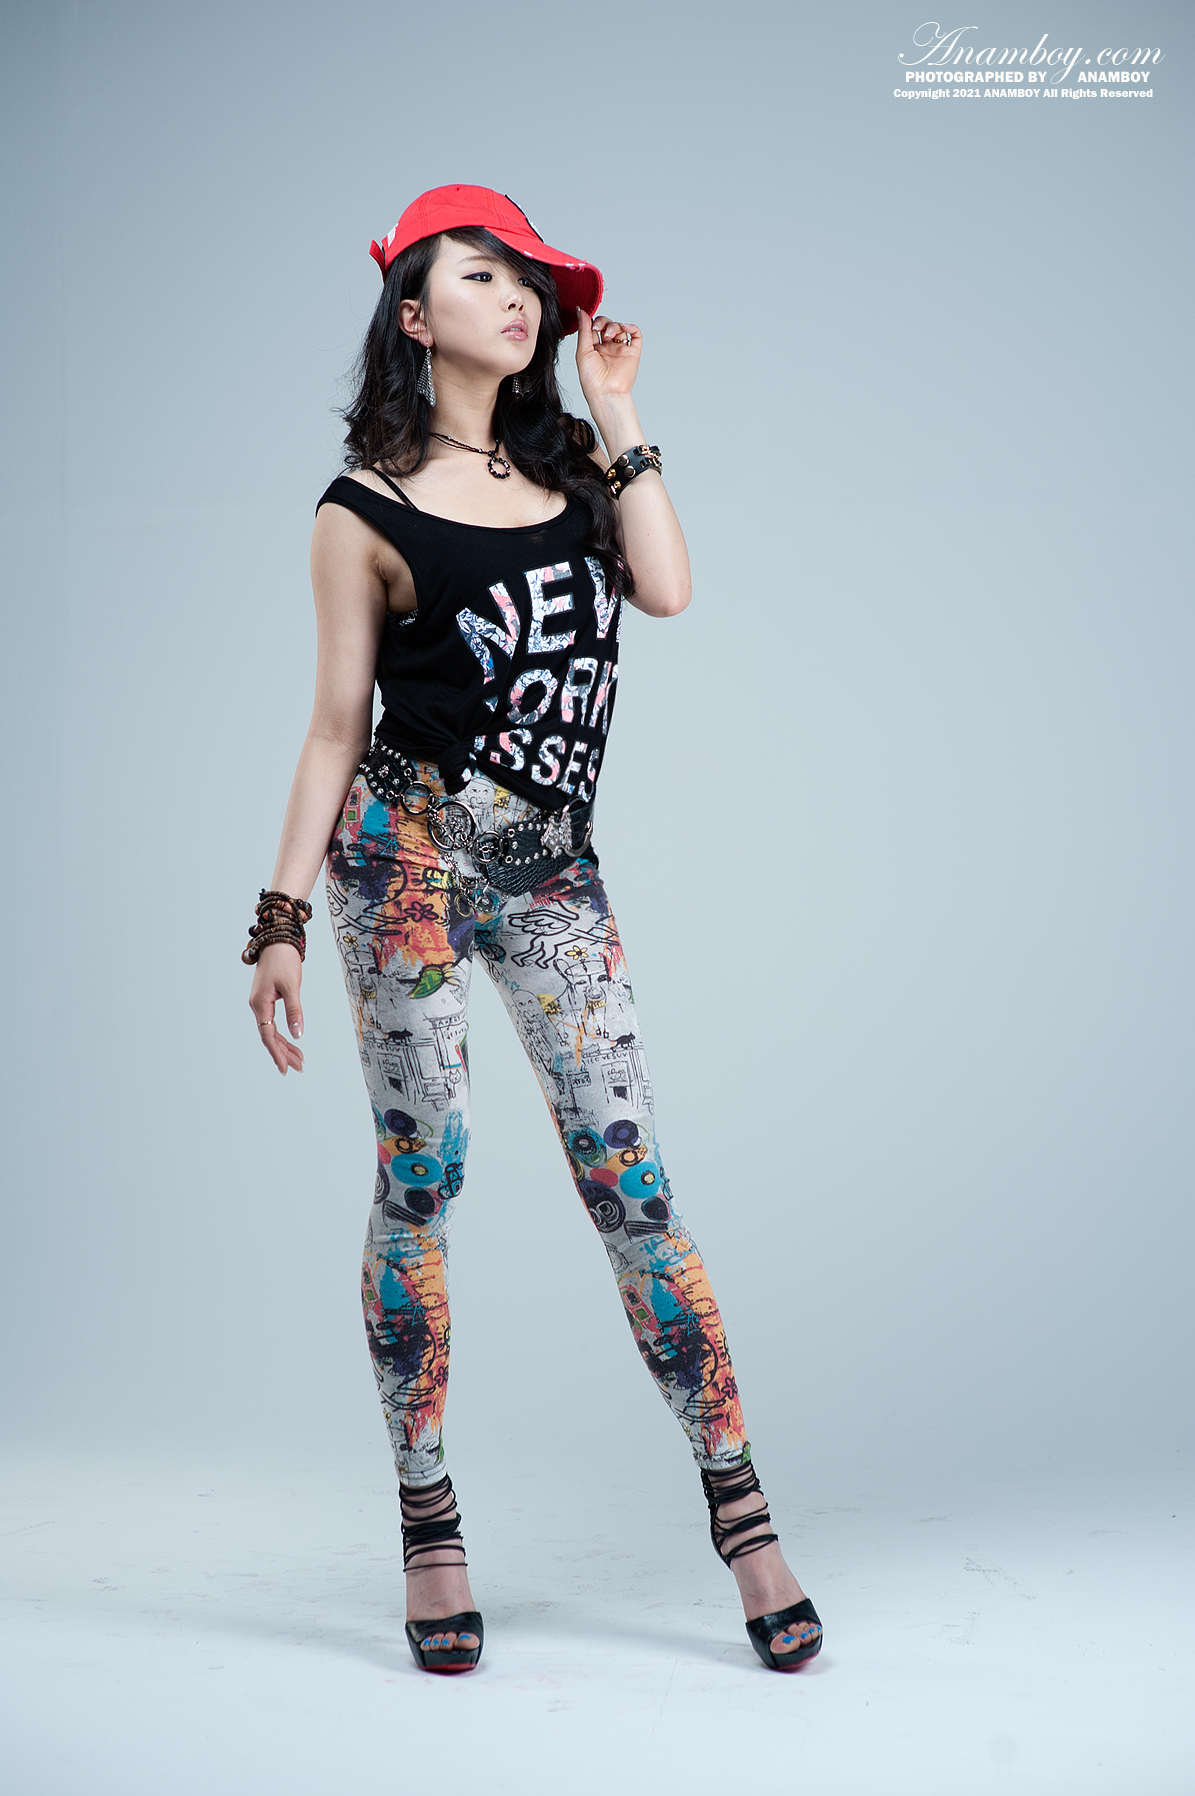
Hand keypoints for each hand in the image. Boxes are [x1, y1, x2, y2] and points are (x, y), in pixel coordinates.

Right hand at [249, 943, 304, 1074]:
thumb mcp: (291, 986)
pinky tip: (292, 1041)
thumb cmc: (283, 960)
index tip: (285, 1068)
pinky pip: (273, 1023)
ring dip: (285, 1045)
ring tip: (299, 1060)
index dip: (277, 1053)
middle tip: (298, 1067)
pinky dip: (284, 1033)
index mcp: (260, 1004)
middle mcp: (258, 1006)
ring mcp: (261, 1004)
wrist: (277, 942)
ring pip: (272, 1031)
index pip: (268, 1035)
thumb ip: (295, 1010)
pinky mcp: (266, 1000)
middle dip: (284, 1053)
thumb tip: (298, 1033)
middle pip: (270, 1037)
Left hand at [575, 309, 640, 407]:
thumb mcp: (582, 351)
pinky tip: (624, 327)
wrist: (606, 393)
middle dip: (602, 322)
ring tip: (608, 335)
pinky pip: (636, 335)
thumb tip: (581, 311)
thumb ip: (584, 330)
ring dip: (613, 326)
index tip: (587, 319)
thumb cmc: (591, 379)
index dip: (591, 321)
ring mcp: (620, 350)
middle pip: (607, 325)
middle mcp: (608, 349)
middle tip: (598, 329)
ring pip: (620, 328)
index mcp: (594, 349)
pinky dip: (631, 327)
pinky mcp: (632, 353)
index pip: (594, 328)